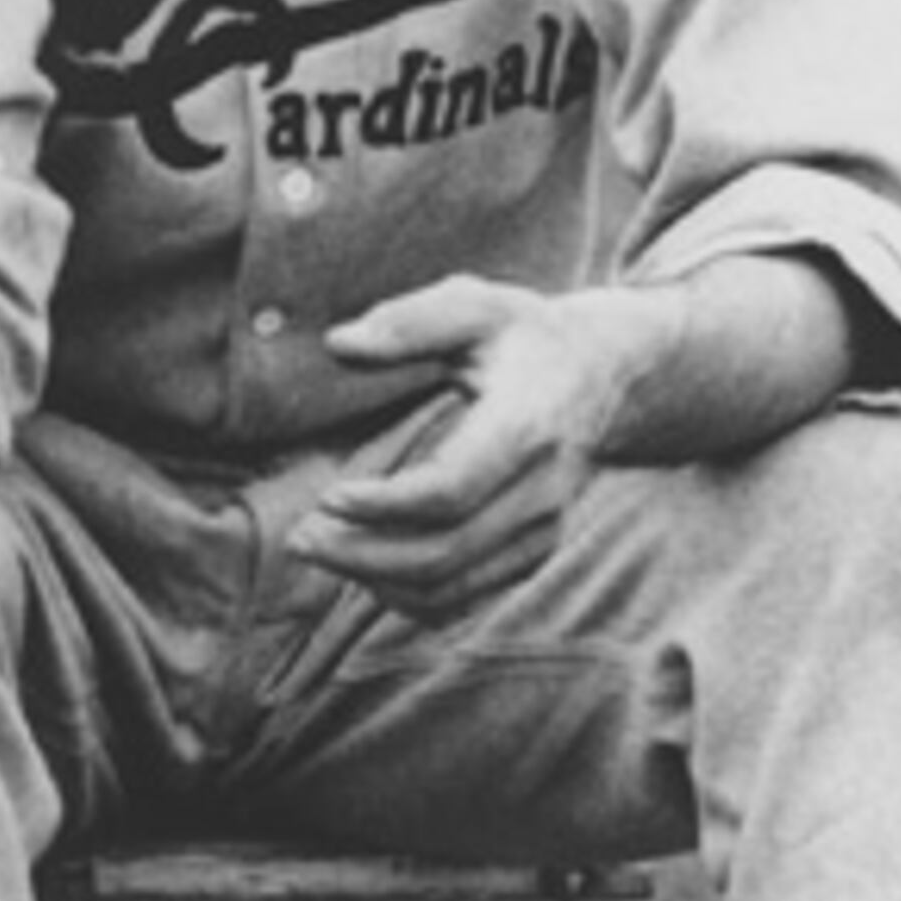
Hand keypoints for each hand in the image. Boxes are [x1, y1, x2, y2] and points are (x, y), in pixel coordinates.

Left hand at [285, 274, 620, 623]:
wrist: (600, 374)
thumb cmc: (523, 334)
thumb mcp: (475, 305)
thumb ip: (409, 321)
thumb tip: (339, 343)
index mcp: (527, 426)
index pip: (452, 490)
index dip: (385, 504)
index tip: (329, 495)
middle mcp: (542, 489)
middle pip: (445, 552)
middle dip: (363, 554)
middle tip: (299, 537)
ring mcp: (542, 529)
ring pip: (452, 585)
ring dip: (375, 580)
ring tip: (317, 549)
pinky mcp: (532, 551)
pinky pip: (464, 596)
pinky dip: (407, 595)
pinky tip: (361, 568)